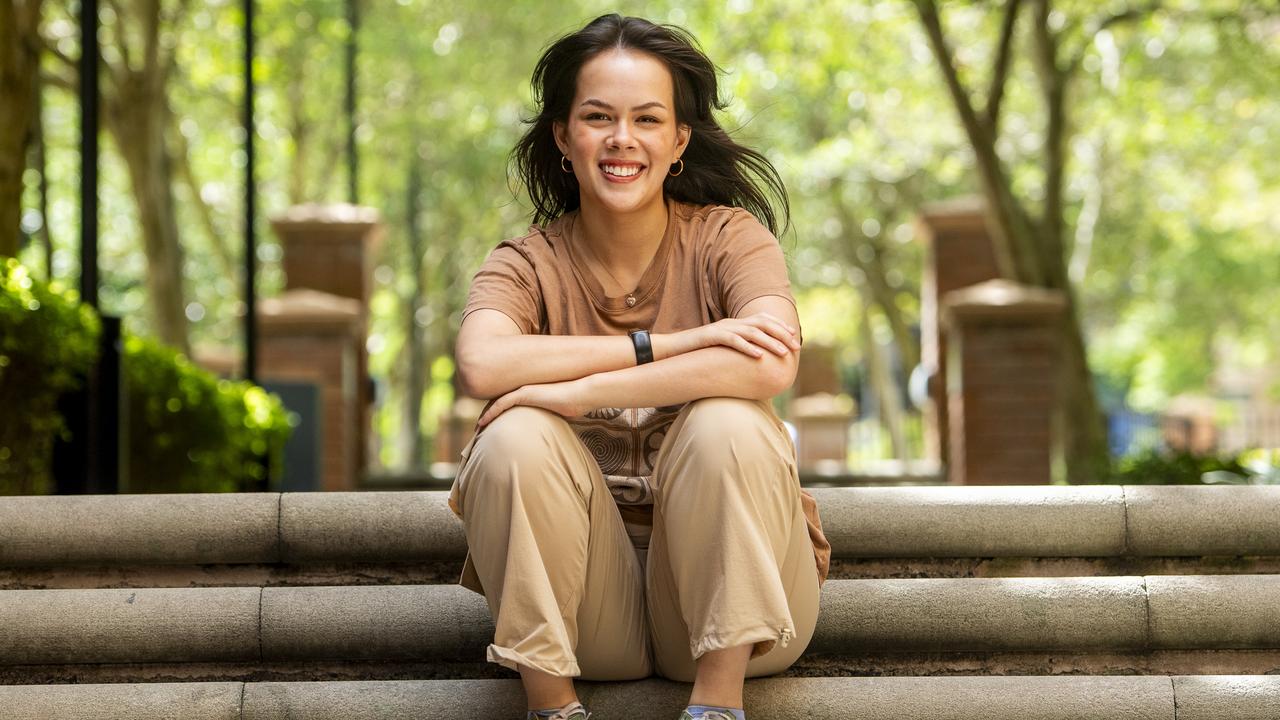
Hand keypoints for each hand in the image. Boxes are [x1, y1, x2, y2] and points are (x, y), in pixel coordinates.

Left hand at [476, 379, 593, 427]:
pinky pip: (501, 403)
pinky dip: (490, 413)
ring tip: (477, 428)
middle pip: (499, 403)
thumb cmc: (576, 404)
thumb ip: (552, 418)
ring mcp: (523, 390)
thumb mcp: (561, 414)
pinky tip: (482, 422)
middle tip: (479, 429)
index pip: (510, 404)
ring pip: (497, 403)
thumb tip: (553, 433)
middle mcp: (525, 390)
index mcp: (532, 394)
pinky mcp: (524, 393)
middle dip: (487, 415)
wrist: (583, 393)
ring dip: (485, 416)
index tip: (490, 427)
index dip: (498, 414)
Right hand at [672, 312, 800, 358]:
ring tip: (783, 353)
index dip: (780, 326)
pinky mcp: (712, 337)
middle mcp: (732, 323)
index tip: (794, 336)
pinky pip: (734, 341)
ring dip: (770, 342)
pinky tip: (759, 357)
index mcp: (735, 323)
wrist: (673, 348)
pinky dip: (748, 348)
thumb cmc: (699, 352)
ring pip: (752, 332)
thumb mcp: (722, 347)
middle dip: (781, 334)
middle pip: (762, 323)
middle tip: (795, 346)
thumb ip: (738, 347)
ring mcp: (722, 329)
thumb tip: (756, 356)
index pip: (762, 320)